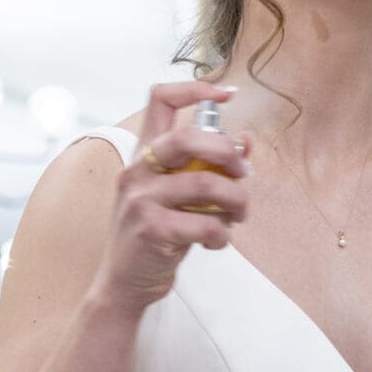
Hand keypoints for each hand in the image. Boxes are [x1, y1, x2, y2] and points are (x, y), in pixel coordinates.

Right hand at [94, 77, 253, 312]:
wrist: (125, 283)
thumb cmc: (156, 236)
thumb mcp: (177, 196)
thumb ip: (206, 169)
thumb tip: (246, 143)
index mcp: (143, 155)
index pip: (160, 99)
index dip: (196, 88)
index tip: (227, 94)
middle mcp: (137, 170)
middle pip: (188, 137)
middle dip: (227, 153)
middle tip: (243, 176)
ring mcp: (140, 199)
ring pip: (207, 184)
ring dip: (236, 201)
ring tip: (238, 215)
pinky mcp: (151, 229)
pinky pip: (206, 224)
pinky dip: (222, 234)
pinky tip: (216, 241)